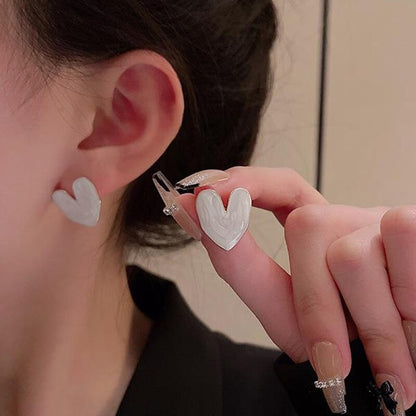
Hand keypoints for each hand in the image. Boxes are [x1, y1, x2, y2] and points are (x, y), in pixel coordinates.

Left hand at [179, 166, 415, 413]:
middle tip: (334, 360)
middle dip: (315, 306)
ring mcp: (384, 222)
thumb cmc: (344, 350)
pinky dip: (405, 296)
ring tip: (389, 360)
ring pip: (351, 253)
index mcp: (318, 235)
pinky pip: (402, 235)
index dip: (249, 182)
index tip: (208, 191)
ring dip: (367, 322)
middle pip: (307, 226)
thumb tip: (189, 208)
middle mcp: (349, 220)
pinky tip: (413, 321)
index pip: (281, 188)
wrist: (397, 383)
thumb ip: (236, 262)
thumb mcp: (284, 310)